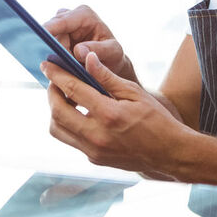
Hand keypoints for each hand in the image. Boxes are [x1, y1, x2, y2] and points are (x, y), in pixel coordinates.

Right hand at [43, 5, 137, 83]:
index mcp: (84, 14)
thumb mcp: (113, 52)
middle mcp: (70, 17)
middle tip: (63, 65)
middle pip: (52, 31)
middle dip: (55, 48)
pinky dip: (52, 59)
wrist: (110, 63)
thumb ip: (98, 50)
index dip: (50, 29)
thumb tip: (78, 50)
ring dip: (54, 55)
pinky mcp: (55, 40)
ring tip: (66, 68)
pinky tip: (57, 68)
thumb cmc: (113, 55)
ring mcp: (61, 28)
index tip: (40, 38)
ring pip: (48, 41)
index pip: (63, 21)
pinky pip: (47, 48)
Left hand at [43, 50, 191, 176]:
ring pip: (57, 129)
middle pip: (57, 111)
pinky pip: (70, 139)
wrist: (169, 153)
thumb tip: (87, 57)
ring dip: (55, 111)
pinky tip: (77, 112)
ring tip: (65, 97)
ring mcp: (93, 150)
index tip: (47, 65)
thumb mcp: (134, 92)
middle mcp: (97, 135)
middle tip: (55, 80)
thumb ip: (107, 76)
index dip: (57, 75)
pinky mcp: (94, 159)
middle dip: (51, 92)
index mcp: (109, 114)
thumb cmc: (156, 119)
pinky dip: (67, 124)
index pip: (73, 90)